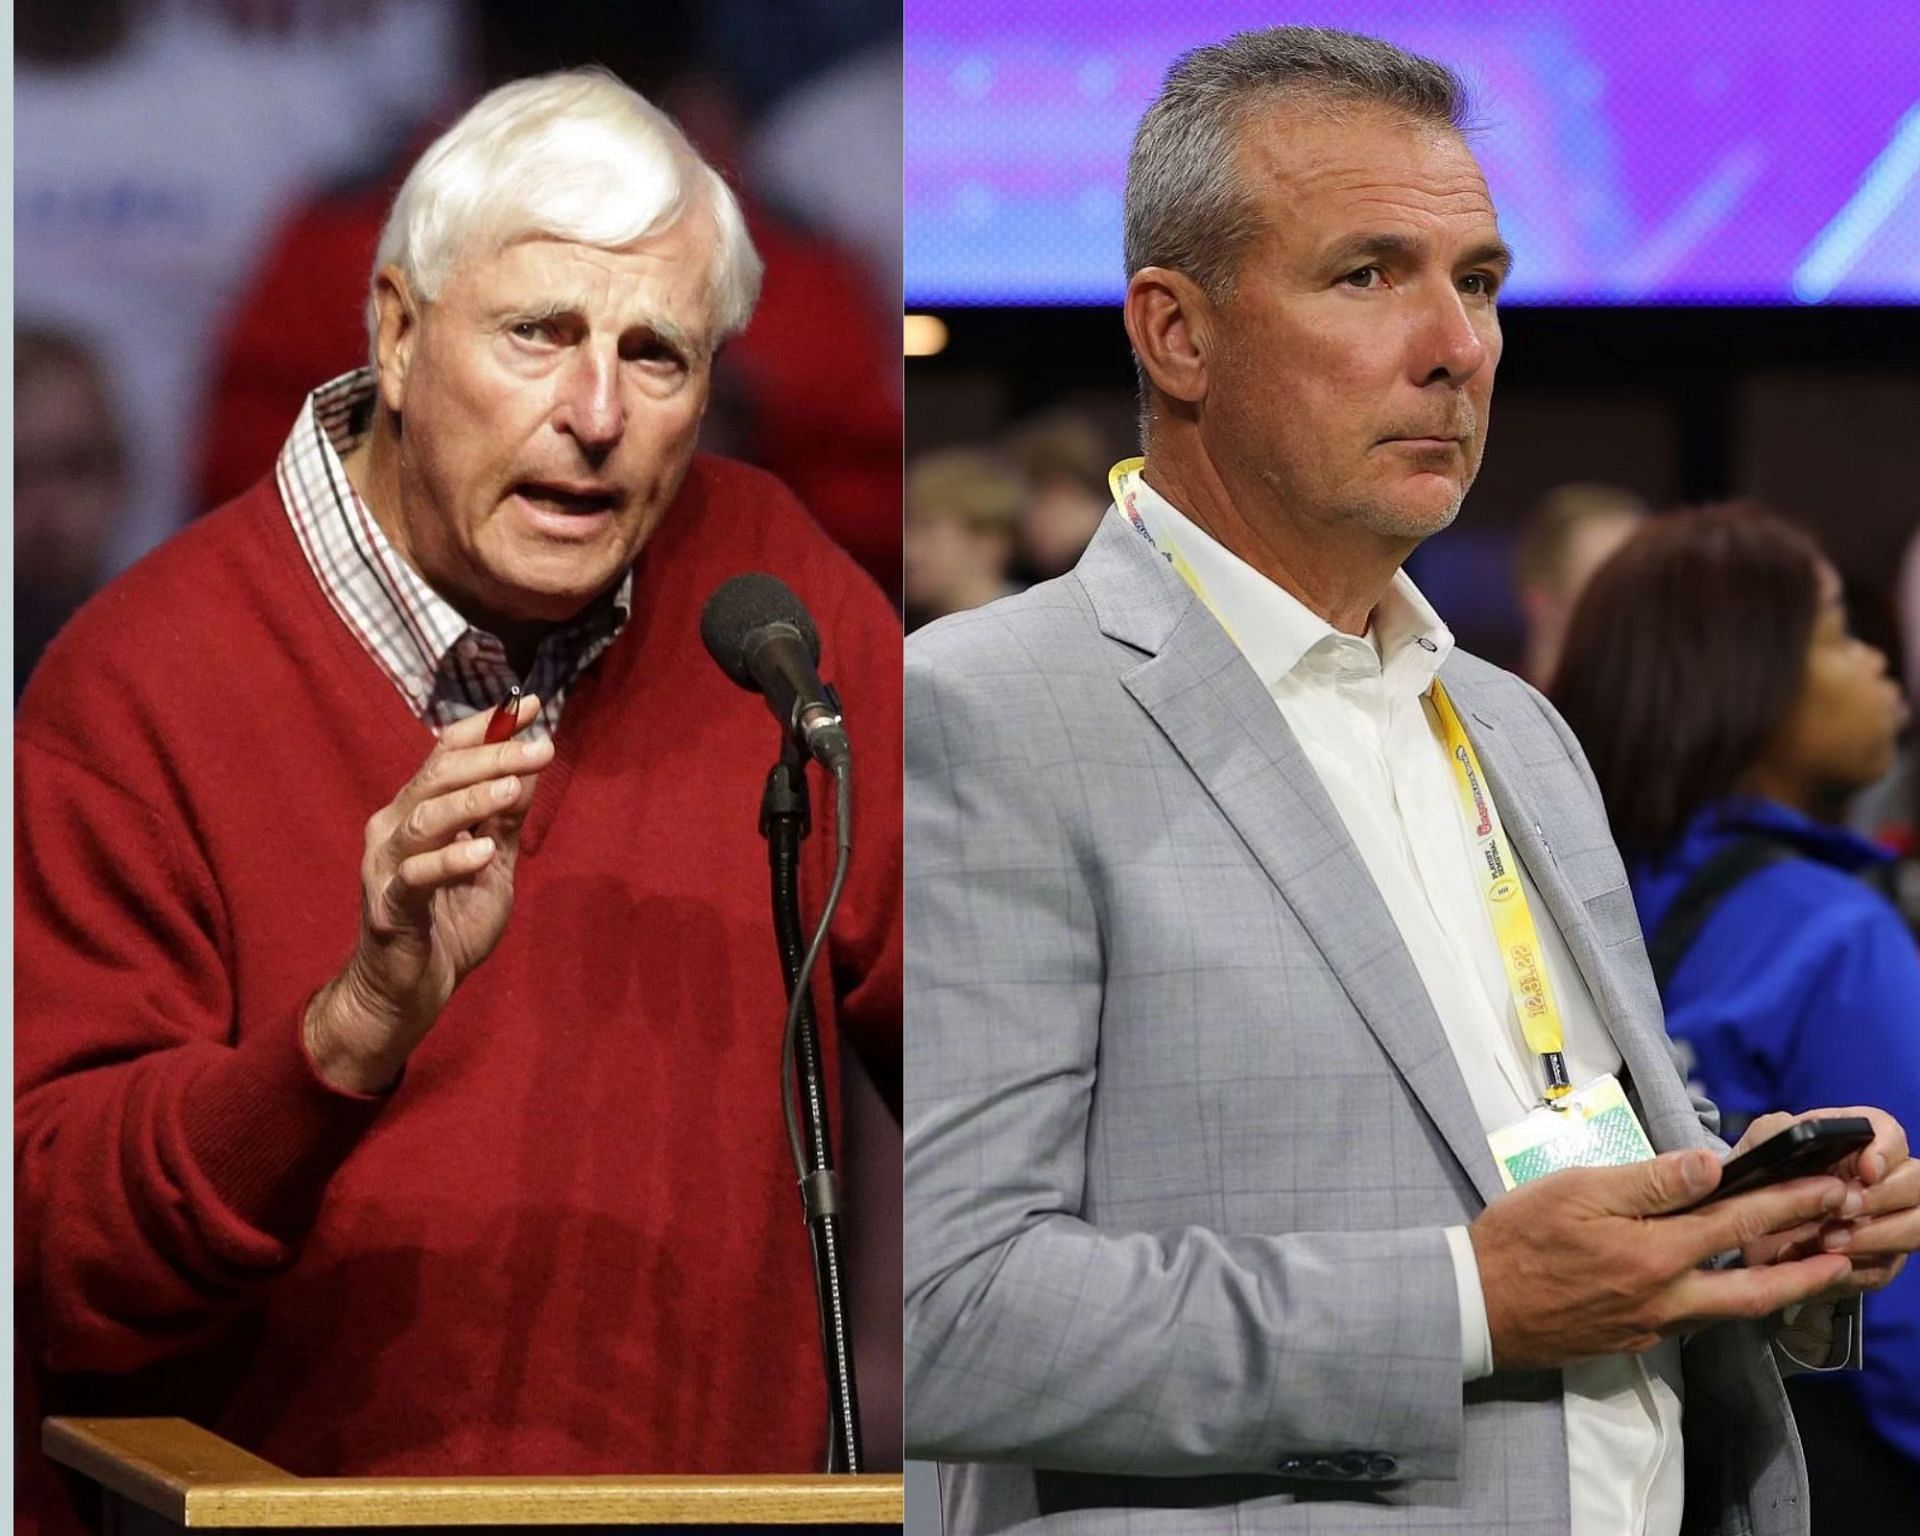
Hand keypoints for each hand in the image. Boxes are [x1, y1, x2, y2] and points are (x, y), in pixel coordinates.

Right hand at [305, 696, 551, 1091]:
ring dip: (471, 800)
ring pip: (424, 818)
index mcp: (417, 811)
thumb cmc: (449, 923)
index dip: (485, 727)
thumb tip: (530, 768)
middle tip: (540, 748)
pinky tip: (483, 851)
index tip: (529, 704)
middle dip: (492, 758)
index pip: (445, 754)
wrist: (412, 991)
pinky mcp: (388, 907)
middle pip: (438, 777)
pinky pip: (416, 877)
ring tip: (514, 788)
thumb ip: (505, 820)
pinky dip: (449, 861)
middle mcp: (393, 828)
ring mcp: (386, 867)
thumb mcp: (491, 865)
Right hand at [1470, 1148, 1852, 1368]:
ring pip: (1727, 1312)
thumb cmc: (1518, 1237)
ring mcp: (1650, 1325)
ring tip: (1798, 1274)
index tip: (1828, 1189)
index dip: (1788, 1203)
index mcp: (1653, 1253)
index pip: (1736, 1222)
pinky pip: (1691, 1322)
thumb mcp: (1576, 1191)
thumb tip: (1709, 1165)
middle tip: (1844, 1252)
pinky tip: (1719, 1291)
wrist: (1477, 1305)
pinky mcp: (1632, 1340)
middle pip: (1753, 1289)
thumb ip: (1647, 1181)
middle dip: (1804, 1269)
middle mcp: (1664, 1297)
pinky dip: (1722, 1305)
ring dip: (1770, 1291)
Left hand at [1737, 1107, 1917, 1300]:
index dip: (1886, 1149)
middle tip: (1842, 1209)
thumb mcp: (1758, 1149)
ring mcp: (1888, 1221)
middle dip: (1883, 1198)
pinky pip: (1882, 1267)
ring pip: (1914, 1229)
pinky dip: (1848, 1268)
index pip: (1888, 1133)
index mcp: (1852, 1142)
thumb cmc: (1760, 1179)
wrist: (1746, 1232)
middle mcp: (1881, 1179)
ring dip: (1874, 1237)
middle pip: (1915, 1182)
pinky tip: (1815, 1263)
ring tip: (1826, 1241)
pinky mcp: (1879, 1260)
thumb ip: (1774, 1133)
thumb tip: (1792, 1133)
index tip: (1867, 1170)